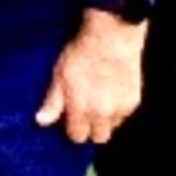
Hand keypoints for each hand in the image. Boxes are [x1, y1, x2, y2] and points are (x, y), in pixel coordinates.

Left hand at [35, 9, 148, 144]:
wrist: (111, 37)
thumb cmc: (81, 54)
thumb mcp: (59, 76)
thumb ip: (52, 102)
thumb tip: (41, 121)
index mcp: (81, 110)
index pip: (77, 137)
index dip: (73, 129)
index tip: (71, 118)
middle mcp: (102, 114)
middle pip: (98, 138)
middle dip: (91, 130)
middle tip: (86, 114)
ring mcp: (120, 108)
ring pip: (113, 127)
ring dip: (106, 120)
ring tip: (99, 102)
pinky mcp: (134, 100)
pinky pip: (124, 115)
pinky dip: (118, 110)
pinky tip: (112, 94)